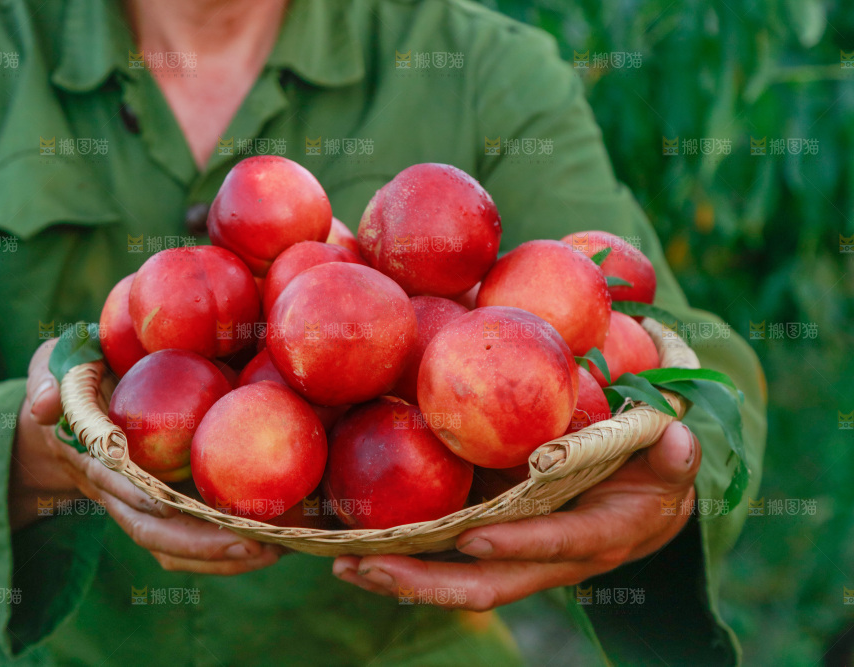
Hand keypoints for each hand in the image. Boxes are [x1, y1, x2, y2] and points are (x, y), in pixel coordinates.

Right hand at [8, 339, 281, 573]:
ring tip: (274, 551)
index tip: (171, 504)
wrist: (62, 417)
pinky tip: (273, 542)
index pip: (115, 481)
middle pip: (152, 531)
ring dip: (220, 557)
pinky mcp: (162, 508)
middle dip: (199, 544)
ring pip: (173, 546)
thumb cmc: (69, 378)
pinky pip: (190, 540)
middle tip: (253, 544)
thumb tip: (44, 405)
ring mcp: (138, 505)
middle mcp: (115, 491)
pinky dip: (226, 549)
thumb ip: (48, 378)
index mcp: (90, 455)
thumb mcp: (53, 366)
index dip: (140, 495)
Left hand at [332, 420, 700, 609]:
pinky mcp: (499, 549)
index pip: (557, 544)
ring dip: (403, 577)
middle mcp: (551, 560)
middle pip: (487, 585)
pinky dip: (409, 557)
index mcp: (598, 538)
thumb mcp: (672, 462)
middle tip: (366, 567)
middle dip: (427, 582)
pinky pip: (451, 561)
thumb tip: (679, 438)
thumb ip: (673, 453)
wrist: (646, 507)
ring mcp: (520, 560)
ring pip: (458, 582)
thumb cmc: (657, 475)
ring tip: (346, 566)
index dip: (519, 545)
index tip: (473, 538)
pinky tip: (361, 548)